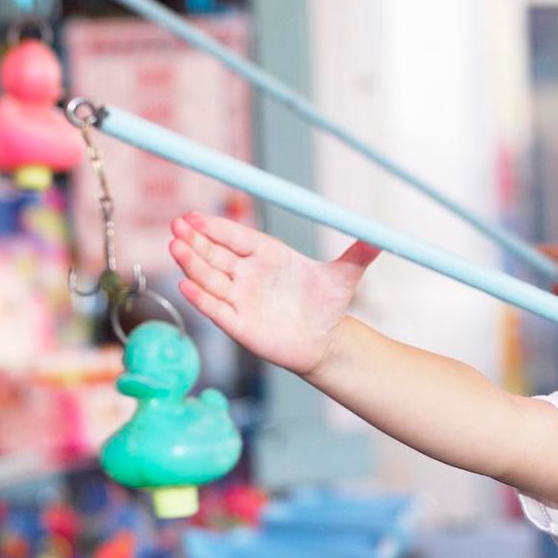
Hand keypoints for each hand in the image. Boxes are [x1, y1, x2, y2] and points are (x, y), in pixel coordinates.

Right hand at [169, 212, 379, 376]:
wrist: (324, 342)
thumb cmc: (328, 306)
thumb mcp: (344, 278)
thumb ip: (358, 254)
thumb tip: (382, 237)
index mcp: (267, 255)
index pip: (235, 236)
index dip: (215, 226)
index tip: (194, 215)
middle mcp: (247, 274)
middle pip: (215, 254)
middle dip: (195, 241)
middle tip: (176, 226)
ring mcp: (239, 298)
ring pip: (210, 278)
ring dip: (192, 263)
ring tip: (175, 247)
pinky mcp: (238, 324)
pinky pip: (215, 308)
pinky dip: (201, 297)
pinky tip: (186, 284)